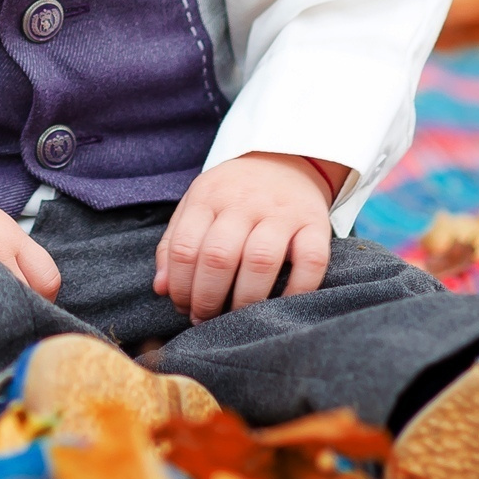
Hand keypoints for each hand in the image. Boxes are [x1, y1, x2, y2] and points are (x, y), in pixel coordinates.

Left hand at [154, 152, 340, 321]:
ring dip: (244, 299)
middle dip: (207, 298)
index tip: (183, 306)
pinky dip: (297, 290)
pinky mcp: (315, 223)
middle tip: (205, 319)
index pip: (185, 247)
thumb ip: (174, 245)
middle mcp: (244, 202)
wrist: (287, 159)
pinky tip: (280, 305)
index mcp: (208, 196)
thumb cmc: (234, 194)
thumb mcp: (198, 205)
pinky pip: (311, 261)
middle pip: (219, 256)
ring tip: (236, 317)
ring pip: (260, 260)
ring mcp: (282, 212)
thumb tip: (162, 289)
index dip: (180, 286)